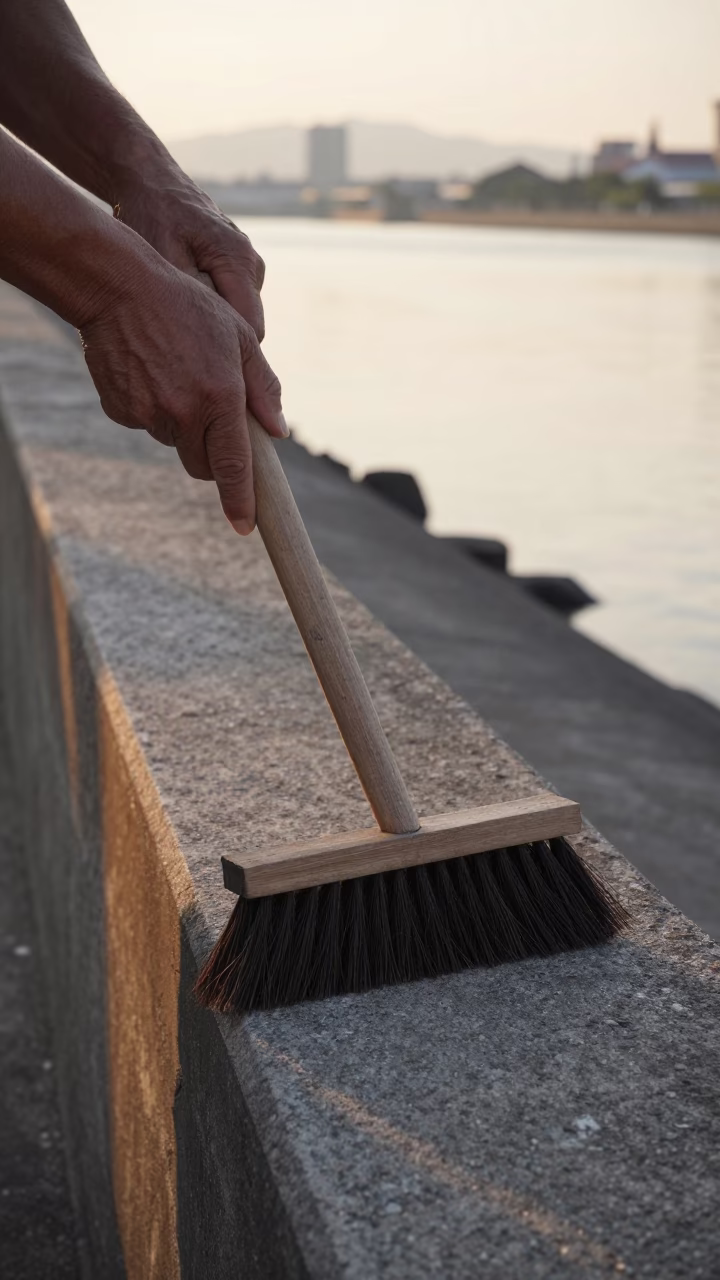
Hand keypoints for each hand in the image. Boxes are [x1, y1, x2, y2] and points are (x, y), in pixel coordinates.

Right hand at [79, 241, 285, 533]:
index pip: (233, 466)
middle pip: (202, 464)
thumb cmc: (188, 307)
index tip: (244, 526)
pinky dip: (152, 408)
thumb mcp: (239, 336)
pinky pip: (146, 424)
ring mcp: (149, 414)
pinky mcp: (122, 411)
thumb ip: (263, 387)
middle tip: (212, 415)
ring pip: (174, 442)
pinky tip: (150, 371)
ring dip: (182, 424)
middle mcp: (184, 413)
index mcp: (220, 397)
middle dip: (211, 454)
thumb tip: (278, 432)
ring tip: (176, 373)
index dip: (240, 501)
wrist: (118, 288)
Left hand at [113, 168, 265, 337]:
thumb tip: (212, 344)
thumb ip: (193, 301)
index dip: (228, 354)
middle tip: (178, 346)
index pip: (251, 331)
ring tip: (175, 317)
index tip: (196, 365)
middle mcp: (252, 265)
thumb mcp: (163, 261)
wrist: (151, 183)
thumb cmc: (150, 218)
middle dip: (220, 342)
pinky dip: (209, 313)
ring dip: (213, 327)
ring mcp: (249, 268)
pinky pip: (231, 306)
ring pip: (240, 320)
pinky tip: (181, 303)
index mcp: (239, 260)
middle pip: (248, 329)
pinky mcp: (239, 271)